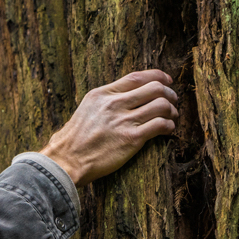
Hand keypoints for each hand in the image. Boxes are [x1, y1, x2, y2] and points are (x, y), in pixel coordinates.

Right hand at [41, 70, 178, 185]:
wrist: (66, 161)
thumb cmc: (73, 141)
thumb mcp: (86, 110)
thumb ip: (105, 102)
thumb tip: (123, 98)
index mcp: (102, 94)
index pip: (137, 77)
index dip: (157, 76)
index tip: (167, 81)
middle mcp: (114, 104)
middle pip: (154, 88)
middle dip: (169, 94)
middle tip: (172, 101)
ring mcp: (123, 121)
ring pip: (161, 105)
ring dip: (172, 111)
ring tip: (171, 118)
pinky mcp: (131, 139)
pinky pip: (160, 125)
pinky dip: (169, 126)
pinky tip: (167, 130)